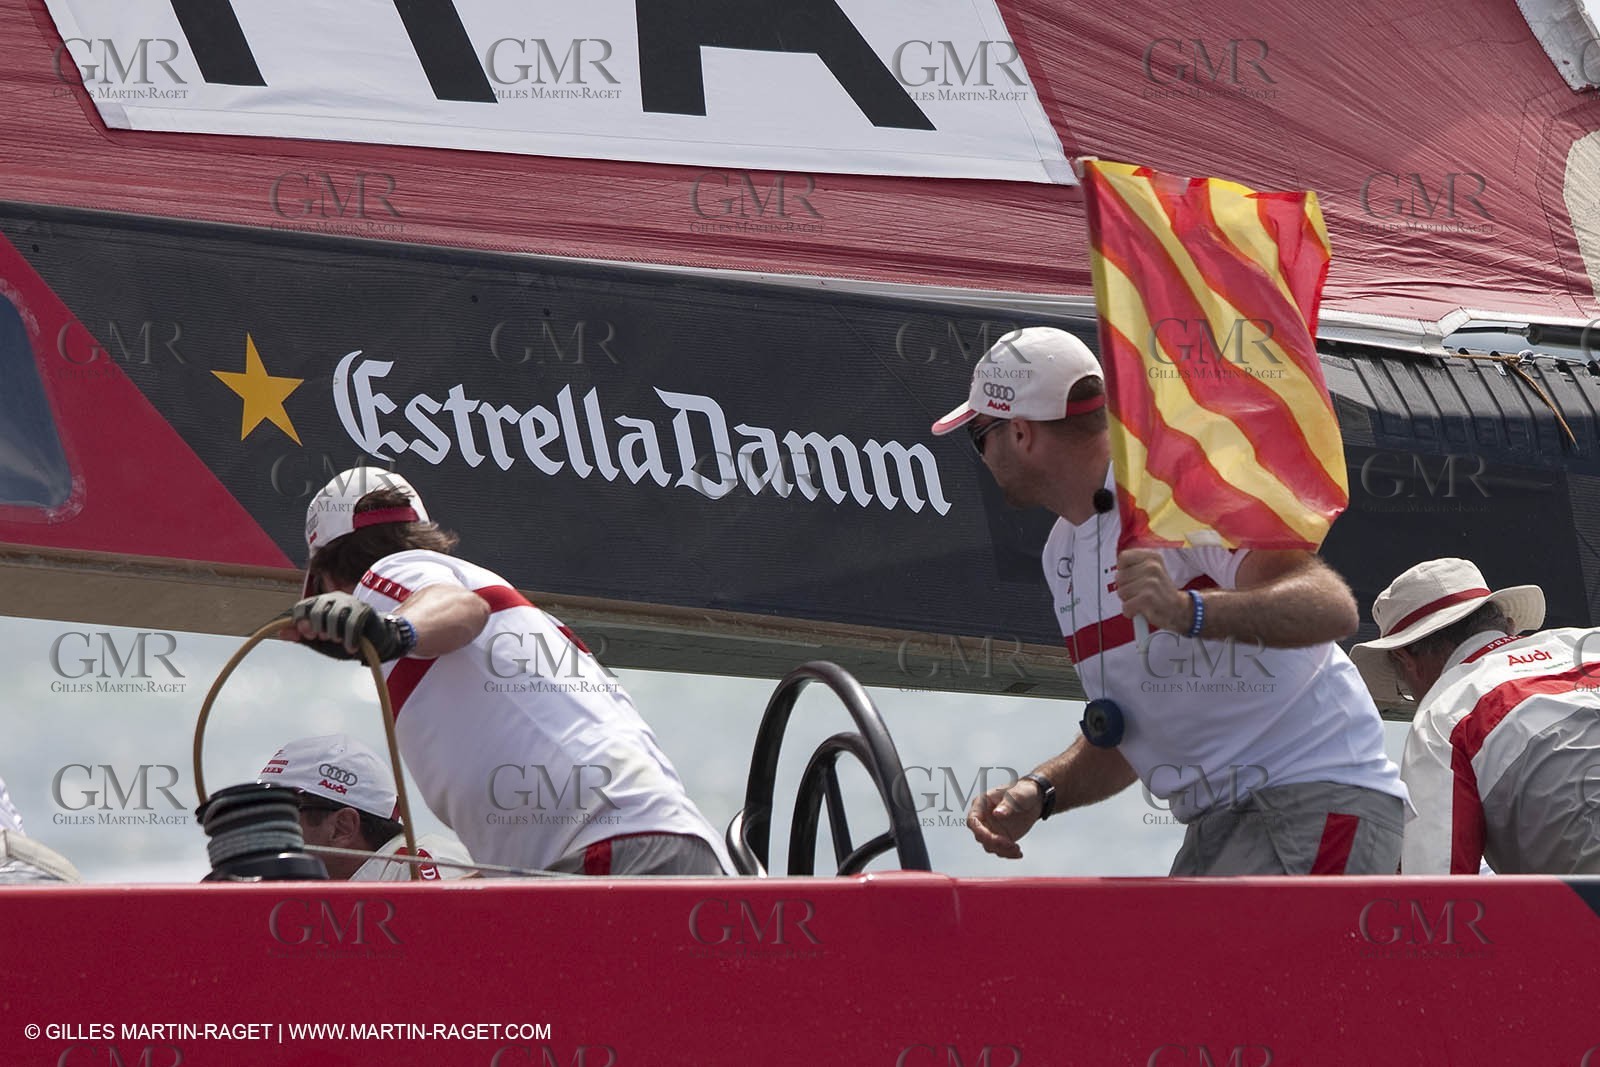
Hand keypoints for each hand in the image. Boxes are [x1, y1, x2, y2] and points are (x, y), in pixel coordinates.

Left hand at [287, 592, 411, 660]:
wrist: (375, 643)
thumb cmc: (345, 641)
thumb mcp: (320, 642)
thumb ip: (302, 636)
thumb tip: (280, 633)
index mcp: (320, 603)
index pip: (301, 606)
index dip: (301, 622)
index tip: (310, 636)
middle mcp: (334, 598)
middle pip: (316, 610)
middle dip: (319, 629)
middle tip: (327, 638)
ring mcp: (350, 602)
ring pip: (333, 616)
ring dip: (335, 634)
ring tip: (340, 641)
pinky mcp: (364, 609)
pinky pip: (351, 624)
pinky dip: (349, 639)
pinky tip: (351, 647)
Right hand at [967, 781, 1044, 859]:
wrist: (1035, 799)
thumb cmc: (1023, 791)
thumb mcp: (1017, 795)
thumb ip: (1007, 804)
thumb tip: (997, 813)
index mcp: (982, 804)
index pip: (973, 820)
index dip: (980, 832)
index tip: (995, 838)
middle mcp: (984, 818)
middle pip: (980, 836)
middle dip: (995, 843)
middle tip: (1010, 844)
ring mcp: (992, 828)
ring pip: (989, 846)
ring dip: (1002, 851)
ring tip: (1016, 849)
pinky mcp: (1001, 837)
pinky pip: (1000, 849)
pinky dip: (1008, 854)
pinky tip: (1018, 853)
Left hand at [1115, 549, 1189, 631]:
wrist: (1179, 610)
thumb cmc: (1160, 592)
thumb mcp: (1151, 571)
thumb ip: (1133, 566)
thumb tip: (1117, 569)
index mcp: (1152, 557)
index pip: (1123, 557)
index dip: (1123, 570)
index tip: (1133, 578)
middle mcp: (1152, 566)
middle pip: (1119, 577)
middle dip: (1125, 588)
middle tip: (1140, 592)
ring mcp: (1150, 582)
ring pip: (1121, 592)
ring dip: (1128, 600)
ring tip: (1143, 600)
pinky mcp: (1147, 598)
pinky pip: (1126, 606)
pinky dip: (1130, 612)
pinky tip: (1142, 610)